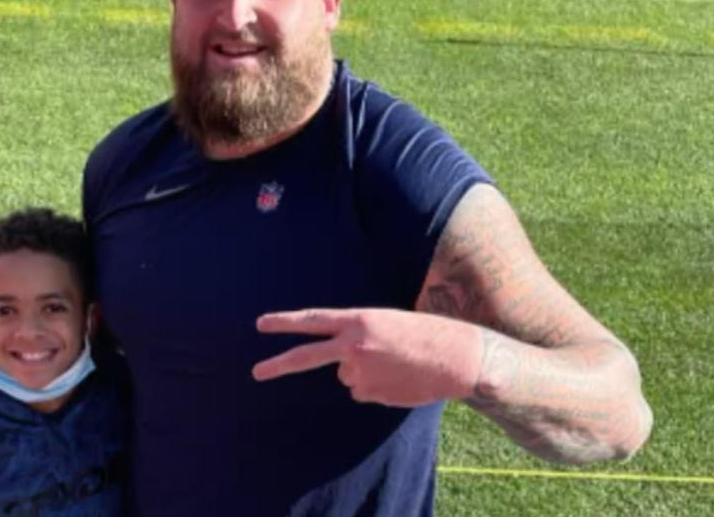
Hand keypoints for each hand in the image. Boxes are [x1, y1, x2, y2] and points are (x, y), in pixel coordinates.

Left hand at [252, 308, 483, 407]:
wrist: (457, 357)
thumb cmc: (425, 335)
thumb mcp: (386, 323)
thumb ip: (356, 337)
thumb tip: (339, 367)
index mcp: (358, 320)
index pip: (312, 320)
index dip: (284, 322)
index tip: (261, 325)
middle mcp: (352, 346)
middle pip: (306, 356)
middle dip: (278, 365)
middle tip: (256, 372)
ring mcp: (359, 373)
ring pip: (347, 377)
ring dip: (365, 373)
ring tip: (396, 364)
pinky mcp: (370, 394)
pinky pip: (363, 392)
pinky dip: (377, 388)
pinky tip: (399, 379)